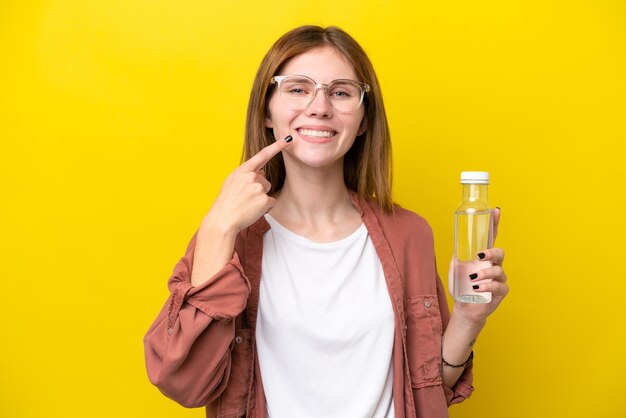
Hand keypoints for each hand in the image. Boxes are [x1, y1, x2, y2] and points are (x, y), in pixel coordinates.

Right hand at [202, 136, 292, 233]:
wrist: (222, 220)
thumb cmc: (226, 202)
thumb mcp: (231, 182)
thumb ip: (245, 175)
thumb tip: (261, 173)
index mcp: (243, 170)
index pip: (263, 155)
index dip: (277, 146)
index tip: (289, 139)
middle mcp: (252, 176)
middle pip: (265, 180)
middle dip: (258, 189)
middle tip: (244, 198)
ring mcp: (258, 187)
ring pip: (267, 191)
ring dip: (260, 199)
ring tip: (246, 204)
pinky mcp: (264, 199)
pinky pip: (270, 202)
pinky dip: (264, 208)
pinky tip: (252, 210)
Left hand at [448, 208, 508, 324]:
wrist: (464, 307)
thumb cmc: (461, 286)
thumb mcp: (456, 268)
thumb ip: (458, 255)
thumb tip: (457, 245)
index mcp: (484, 257)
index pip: (491, 237)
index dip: (494, 224)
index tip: (496, 210)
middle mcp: (494, 265)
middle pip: (500, 252)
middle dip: (492, 252)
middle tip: (480, 256)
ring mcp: (499, 279)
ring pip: (499, 270)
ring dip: (484, 274)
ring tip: (472, 279)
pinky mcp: (501, 292)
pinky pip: (498, 286)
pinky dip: (486, 286)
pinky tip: (476, 288)